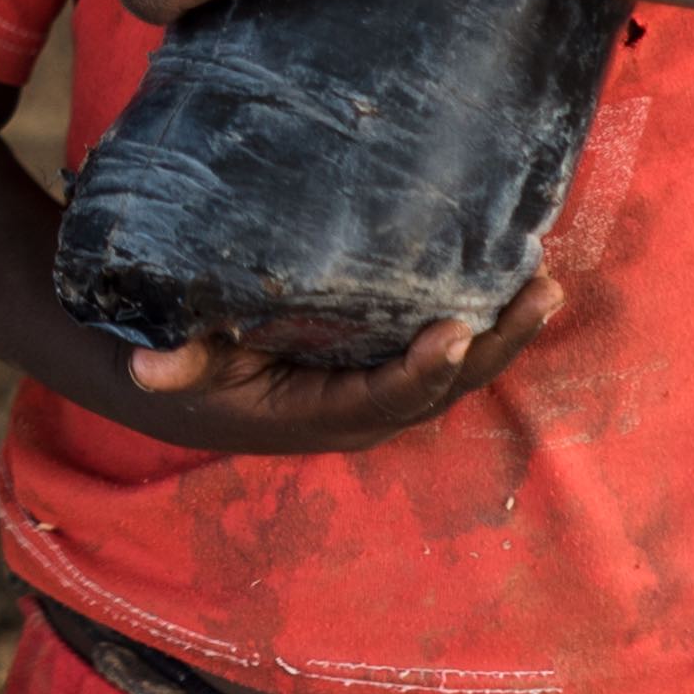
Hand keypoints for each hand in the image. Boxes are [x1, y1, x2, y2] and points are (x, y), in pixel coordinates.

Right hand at [114, 273, 563, 453]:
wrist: (185, 391)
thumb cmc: (187, 367)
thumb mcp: (176, 364)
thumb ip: (174, 364)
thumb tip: (148, 370)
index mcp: (318, 416)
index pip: (386, 399)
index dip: (424, 370)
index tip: (456, 331)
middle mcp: (362, 413)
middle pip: (443, 386)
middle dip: (495, 344)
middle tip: (540, 293)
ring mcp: (380, 391)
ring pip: (454, 370)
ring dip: (503, 330)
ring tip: (545, 282)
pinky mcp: (384, 367)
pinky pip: (443, 350)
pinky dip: (481, 320)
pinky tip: (512, 277)